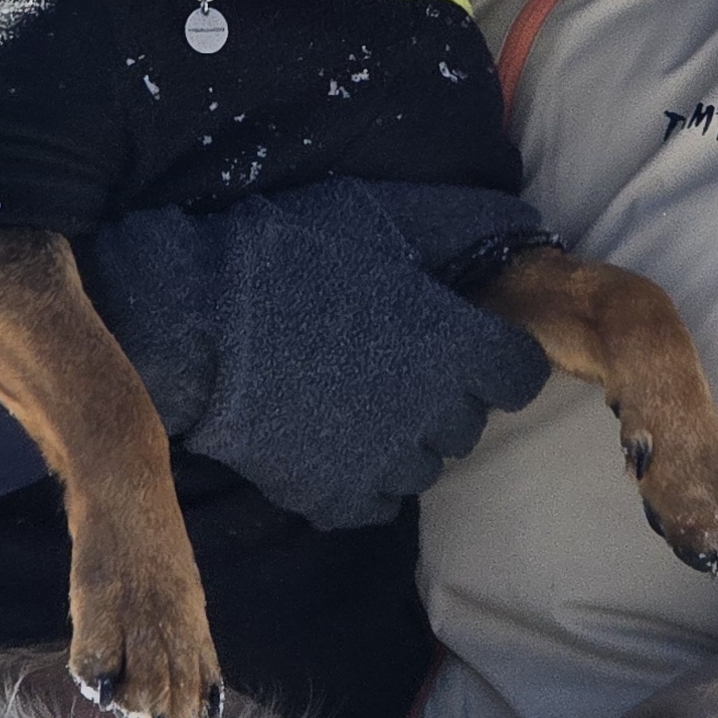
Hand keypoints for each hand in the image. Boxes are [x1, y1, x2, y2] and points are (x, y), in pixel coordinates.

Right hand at [79, 179, 556, 529]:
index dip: (498, 357)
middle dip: (447, 395)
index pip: (521, 375)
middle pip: (470, 421)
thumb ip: (456, 229)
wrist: (197, 324)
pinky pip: (379, 500)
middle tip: (398, 362)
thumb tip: (519, 231)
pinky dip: (364, 476)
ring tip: (360, 401)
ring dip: (406, 437)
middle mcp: (434, 413)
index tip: (468, 343)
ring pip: (426, 464)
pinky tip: (331, 437)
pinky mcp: (338, 498)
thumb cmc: (290, 257)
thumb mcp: (380, 217)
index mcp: (457, 345)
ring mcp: (386, 463)